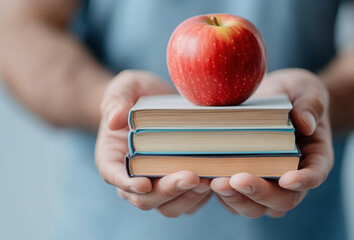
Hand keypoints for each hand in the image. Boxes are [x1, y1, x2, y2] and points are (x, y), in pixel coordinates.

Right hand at [95, 70, 211, 216]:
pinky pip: (189, 202)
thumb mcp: (125, 87)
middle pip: (145, 199)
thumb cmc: (137, 94)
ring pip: (169, 206)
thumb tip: (114, 120)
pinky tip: (218, 182)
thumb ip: (116, 100)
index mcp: (113, 158)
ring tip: (208, 181)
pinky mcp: (180, 187)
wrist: (159, 102)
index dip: (127, 184)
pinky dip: (202, 198)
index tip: (144, 183)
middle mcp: (134, 179)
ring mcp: (158, 185)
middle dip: (168, 191)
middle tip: (191, 177)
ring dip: (188, 198)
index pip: (114, 176)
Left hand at [210, 69, 333, 217]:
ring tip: (215, 182)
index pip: (315, 174)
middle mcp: (292, 178)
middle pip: (282, 200)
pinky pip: (234, 198)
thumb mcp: (307, 89)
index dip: (304, 181)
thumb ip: (311, 104)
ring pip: (256, 206)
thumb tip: (306, 123)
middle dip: (259, 193)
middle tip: (235, 180)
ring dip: (236, 199)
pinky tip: (203, 179)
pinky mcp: (243, 183)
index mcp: (314, 158)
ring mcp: (267, 183)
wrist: (275, 98)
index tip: (288, 178)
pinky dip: (221, 194)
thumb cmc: (296, 93)